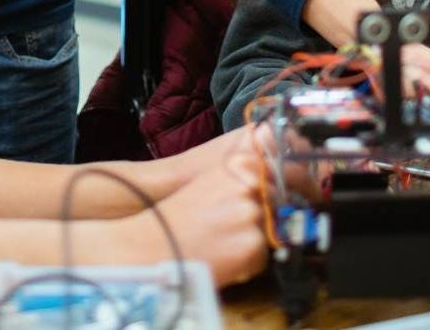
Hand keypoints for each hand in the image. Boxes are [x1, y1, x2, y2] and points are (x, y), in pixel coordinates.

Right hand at [147, 149, 265, 287]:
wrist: (151, 244)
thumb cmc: (176, 217)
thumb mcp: (210, 186)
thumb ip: (241, 184)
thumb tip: (272, 194)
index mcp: (239, 165)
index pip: (277, 174)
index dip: (278, 191)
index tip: (276, 201)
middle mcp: (250, 186)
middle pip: (276, 205)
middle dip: (264, 221)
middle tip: (235, 232)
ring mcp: (252, 214)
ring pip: (270, 233)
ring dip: (252, 243)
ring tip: (222, 246)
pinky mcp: (253, 243)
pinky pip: (262, 258)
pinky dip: (247, 264)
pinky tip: (223, 260)